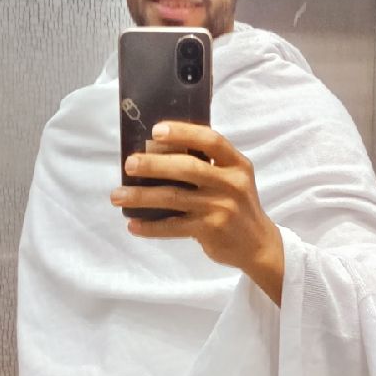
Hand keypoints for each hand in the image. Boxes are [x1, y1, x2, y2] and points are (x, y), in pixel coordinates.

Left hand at [110, 121, 284, 305]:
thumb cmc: (237, 205)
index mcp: (236, 164)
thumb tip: (157, 150)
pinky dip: (151, 226)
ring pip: (174, 198)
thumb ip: (208, 164)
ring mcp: (221, 208)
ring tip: (118, 196)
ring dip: (142, 196)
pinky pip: (173, 226)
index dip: (183, 133)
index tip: (156, 131)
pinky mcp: (211, 230)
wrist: (258, 244)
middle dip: (154, 164)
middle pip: (188, 168)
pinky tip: (133, 225)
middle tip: (129, 164)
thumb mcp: (233, 178)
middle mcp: (231, 183)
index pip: (210, 140)